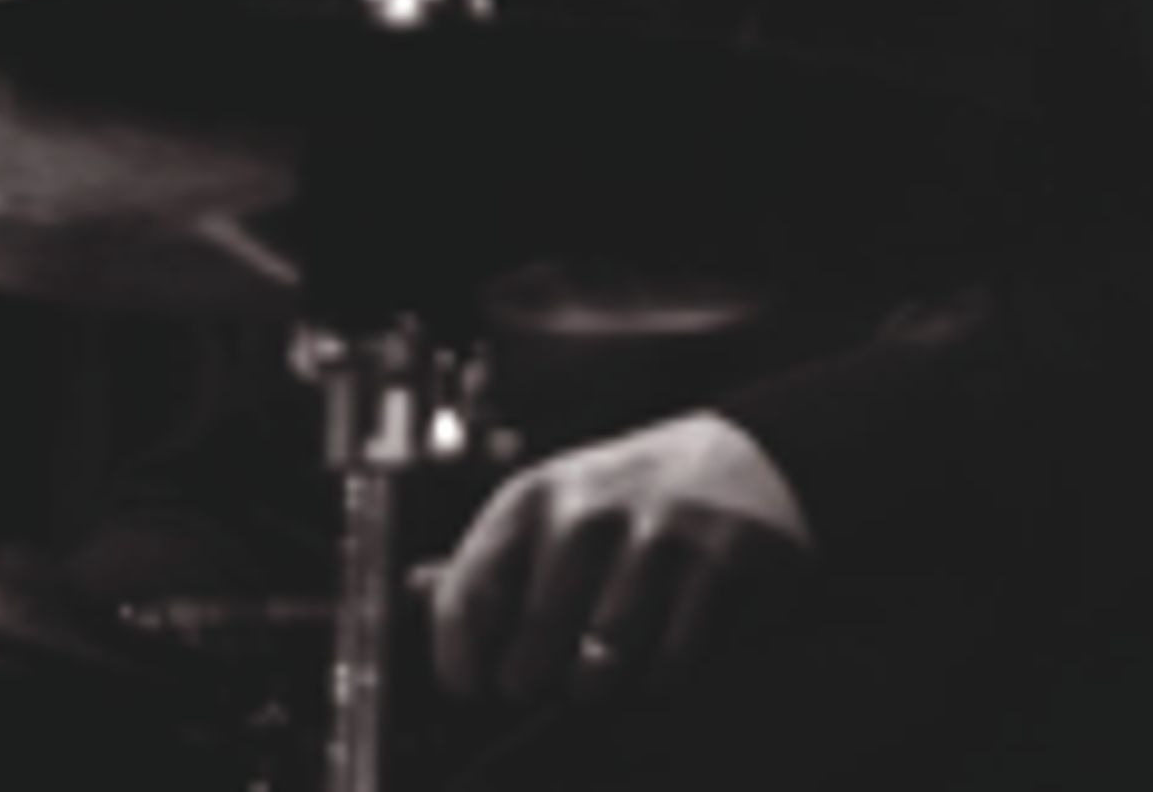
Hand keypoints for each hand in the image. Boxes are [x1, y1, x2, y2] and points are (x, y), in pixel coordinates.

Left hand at [430, 411, 811, 707]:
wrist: (742, 462)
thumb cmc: (625, 505)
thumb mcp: (548, 512)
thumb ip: (486, 563)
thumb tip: (411, 590)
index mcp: (528, 501)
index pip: (465, 602)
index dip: (461, 667)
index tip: (476, 691)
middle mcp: (583, 512)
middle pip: (531, 652)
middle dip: (540, 686)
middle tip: (557, 681)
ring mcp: (653, 535)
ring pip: (600, 669)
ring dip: (604, 690)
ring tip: (610, 668)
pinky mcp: (717, 565)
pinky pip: (669, 667)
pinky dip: (662, 683)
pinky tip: (663, 655)